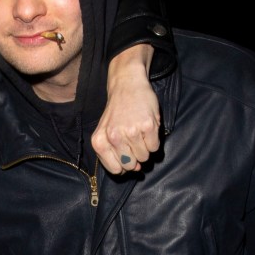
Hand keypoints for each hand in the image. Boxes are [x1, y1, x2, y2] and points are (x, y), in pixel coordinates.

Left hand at [92, 44, 160, 174]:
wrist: (127, 84)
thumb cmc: (117, 111)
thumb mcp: (107, 131)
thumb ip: (116, 153)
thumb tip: (137, 169)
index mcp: (100, 141)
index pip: (115, 170)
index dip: (122, 164)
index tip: (124, 153)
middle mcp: (114, 137)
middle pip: (130, 165)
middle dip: (134, 157)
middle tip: (132, 140)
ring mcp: (131, 132)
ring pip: (144, 157)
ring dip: (145, 147)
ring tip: (139, 131)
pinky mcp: (148, 126)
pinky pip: (155, 147)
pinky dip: (153, 140)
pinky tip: (147, 127)